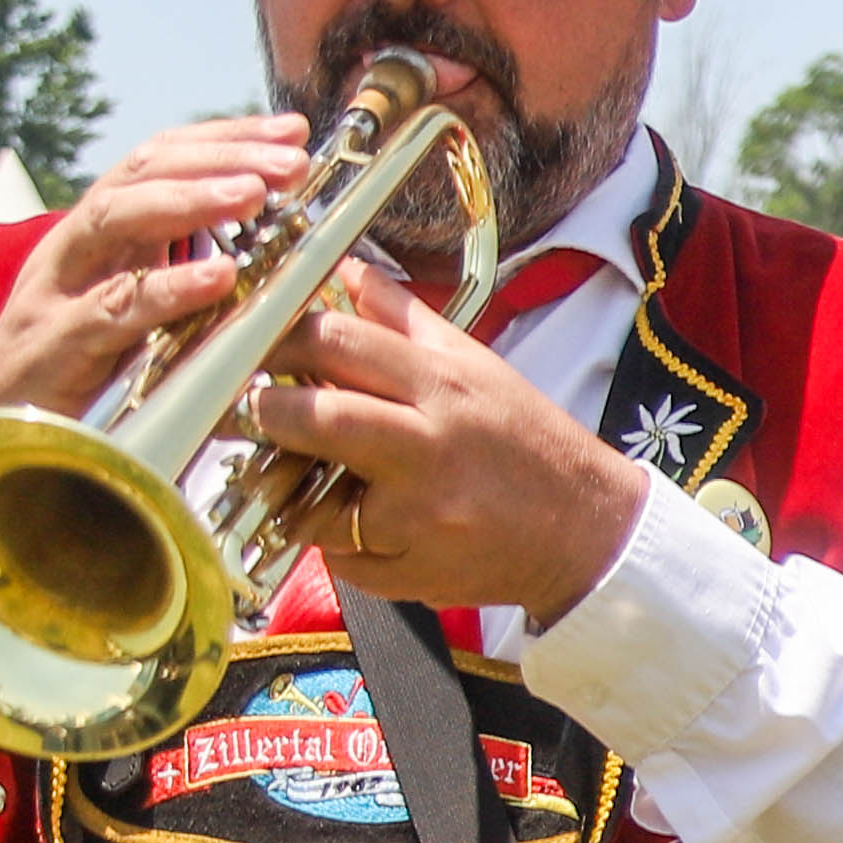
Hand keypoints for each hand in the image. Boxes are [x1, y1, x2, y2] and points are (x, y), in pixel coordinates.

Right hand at [0, 115, 306, 426]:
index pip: (161, 160)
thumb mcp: (141, 309)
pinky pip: (112, 308)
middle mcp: (75, 246)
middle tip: (289, 158)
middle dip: (218, 158)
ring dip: (189, 200)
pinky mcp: (57, 344)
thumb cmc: (83, 370)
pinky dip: (166, 289)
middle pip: (141, 174)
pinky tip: (218, 276)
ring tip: (254, 194)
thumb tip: (273, 244)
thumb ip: (187, 272)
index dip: (224, 138)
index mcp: (100, 233)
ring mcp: (59, 290)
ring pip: (114, 219)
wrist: (2, 434)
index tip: (292, 130)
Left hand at [244, 261, 654, 626]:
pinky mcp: (410, 571)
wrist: (588, 531)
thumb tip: (344, 271)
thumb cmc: (527, 442)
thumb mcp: (475, 366)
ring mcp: (418, 517)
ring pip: (310, 500)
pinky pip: (339, 556)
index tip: (254, 345)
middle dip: (267, 411)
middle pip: (314, 416)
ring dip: (295, 488)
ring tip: (311, 476)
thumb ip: (404, 319)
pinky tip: (364, 524)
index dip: (278, 338)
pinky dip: (336, 542)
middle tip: (258, 411)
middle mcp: (429, 447)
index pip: (337, 342)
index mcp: (443, 386)